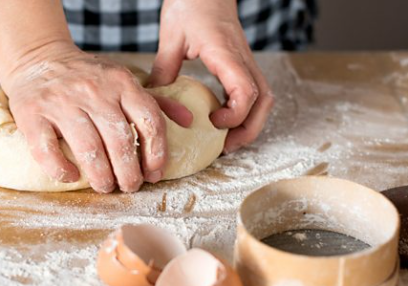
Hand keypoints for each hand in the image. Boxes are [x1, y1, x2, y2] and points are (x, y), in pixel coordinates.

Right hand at [3, 42, 190, 192]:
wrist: (40, 58)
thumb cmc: (90, 77)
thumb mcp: (126, 81)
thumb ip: (157, 102)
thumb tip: (189, 120)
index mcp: (122, 83)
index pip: (149, 121)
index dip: (156, 153)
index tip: (154, 173)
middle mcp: (94, 91)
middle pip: (120, 141)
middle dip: (129, 173)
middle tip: (130, 186)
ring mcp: (62, 102)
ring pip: (88, 148)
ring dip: (101, 176)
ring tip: (106, 187)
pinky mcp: (33, 113)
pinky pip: (47, 149)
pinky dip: (60, 169)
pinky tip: (71, 177)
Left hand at [149, 0, 273, 152]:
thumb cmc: (191, 4)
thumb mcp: (171, 36)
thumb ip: (165, 68)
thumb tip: (157, 99)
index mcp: (226, 54)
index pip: (246, 92)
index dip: (234, 116)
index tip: (213, 123)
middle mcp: (243, 60)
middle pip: (264, 102)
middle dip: (248, 130)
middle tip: (226, 147)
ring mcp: (246, 62)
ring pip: (265, 99)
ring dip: (251, 123)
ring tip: (229, 139)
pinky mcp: (243, 63)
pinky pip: (255, 92)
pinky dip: (246, 111)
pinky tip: (226, 118)